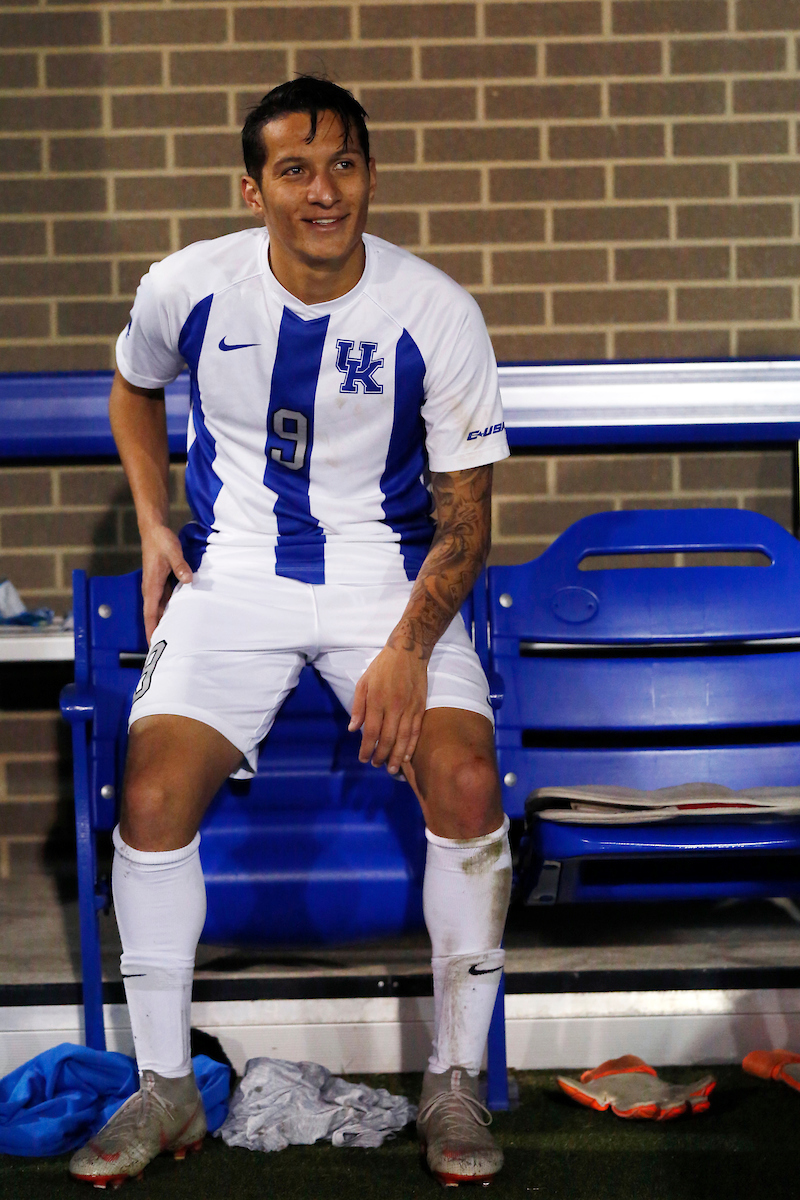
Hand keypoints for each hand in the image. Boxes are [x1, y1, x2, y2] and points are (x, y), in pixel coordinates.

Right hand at [141, 525, 192, 641]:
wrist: (154, 530)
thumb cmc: (161, 541)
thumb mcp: (173, 551)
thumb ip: (180, 566)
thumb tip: (188, 580)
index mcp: (151, 585)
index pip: (150, 613)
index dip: (152, 629)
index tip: (153, 645)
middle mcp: (151, 589)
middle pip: (154, 616)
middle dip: (157, 632)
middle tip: (164, 650)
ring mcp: (156, 586)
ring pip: (160, 610)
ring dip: (164, 623)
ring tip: (172, 639)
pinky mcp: (162, 583)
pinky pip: (165, 601)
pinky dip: (169, 611)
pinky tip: (178, 619)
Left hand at [349, 642, 427, 773]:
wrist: (408, 652)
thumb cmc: (382, 667)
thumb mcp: (363, 682)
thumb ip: (358, 707)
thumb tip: (353, 729)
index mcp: (377, 700)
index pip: (371, 731)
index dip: (366, 748)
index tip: (363, 758)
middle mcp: (394, 706)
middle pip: (388, 738)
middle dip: (381, 755)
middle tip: (376, 764)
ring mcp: (409, 708)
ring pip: (403, 738)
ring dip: (396, 756)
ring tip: (390, 769)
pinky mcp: (420, 707)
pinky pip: (416, 731)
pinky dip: (411, 746)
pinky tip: (406, 757)